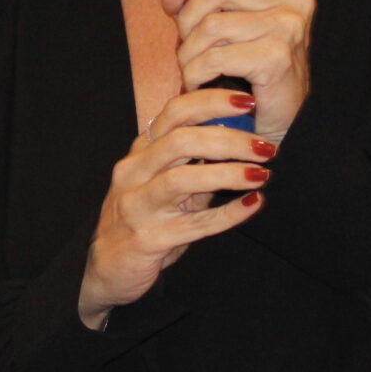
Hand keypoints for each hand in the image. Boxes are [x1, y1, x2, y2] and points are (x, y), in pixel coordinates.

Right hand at [79, 88, 272, 327]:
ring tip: (261, 173)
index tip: (247, 102)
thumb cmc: (141, 219)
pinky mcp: (148, 239)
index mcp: (140, 153)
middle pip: (180, 141)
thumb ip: (193, 163)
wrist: (106, 269)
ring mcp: (137, 206)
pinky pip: (194, 224)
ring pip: (182, 179)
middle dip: (228, 139)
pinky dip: (227, 213)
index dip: (212, 102)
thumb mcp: (162, 184)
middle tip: (264, 146)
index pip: (174, 112)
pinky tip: (253, 204)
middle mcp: (134, 173)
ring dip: (227, 173)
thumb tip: (239, 140)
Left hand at [164, 0, 312, 142]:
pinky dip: (197, 74)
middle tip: (188, 48)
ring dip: (189, 54)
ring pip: (211, 25)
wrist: (277, 125)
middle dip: (189, 21)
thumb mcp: (219, 29)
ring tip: (193, 71)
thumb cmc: (249, 74)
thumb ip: (193, 3)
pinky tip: (201, 84)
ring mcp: (290, 25)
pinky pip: (216, 56)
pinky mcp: (278, 55)